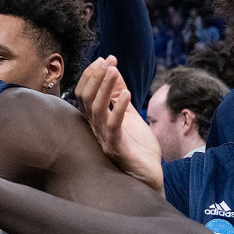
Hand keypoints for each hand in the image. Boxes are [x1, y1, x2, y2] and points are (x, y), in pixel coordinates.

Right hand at [77, 56, 162, 191]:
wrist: (149, 175)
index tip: (106, 58)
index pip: (84, 93)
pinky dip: (118, 108)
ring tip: (114, 70)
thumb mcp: (130, 114)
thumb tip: (114, 69)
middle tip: (108, 61)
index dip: (92, 74)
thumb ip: (120, 94)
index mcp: (96, 120)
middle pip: (86, 98)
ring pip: (96, 109)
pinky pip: (113, 126)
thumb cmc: (138, 146)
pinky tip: (127, 94)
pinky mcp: (117, 148)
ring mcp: (104, 139)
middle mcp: (95, 129)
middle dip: (96, 77)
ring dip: (105, 87)